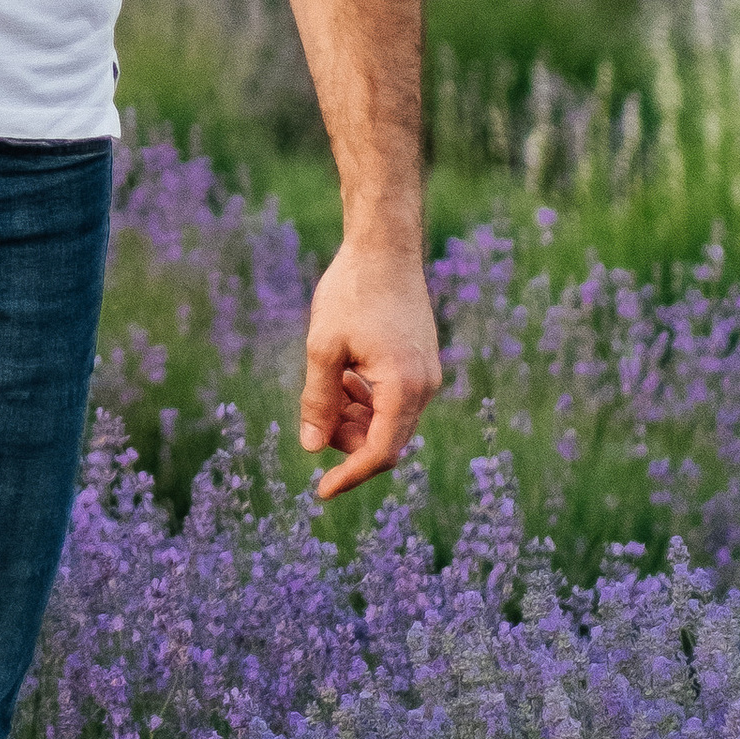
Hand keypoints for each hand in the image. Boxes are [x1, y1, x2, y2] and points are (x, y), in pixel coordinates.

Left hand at [298, 235, 441, 497]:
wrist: (384, 246)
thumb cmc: (351, 292)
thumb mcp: (323, 347)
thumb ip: (318, 400)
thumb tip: (312, 447)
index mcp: (403, 388)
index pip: (379, 453)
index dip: (349, 476)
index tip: (320, 492)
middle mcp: (424, 388)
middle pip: (385, 441)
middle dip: (347, 440)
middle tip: (316, 414)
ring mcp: (426, 375)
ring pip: (388, 422)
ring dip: (355, 418)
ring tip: (329, 382)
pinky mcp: (421, 363)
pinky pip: (394, 400)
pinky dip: (367, 399)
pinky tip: (345, 373)